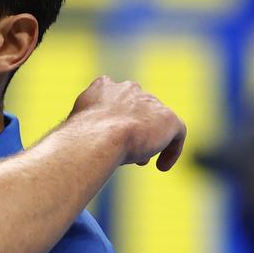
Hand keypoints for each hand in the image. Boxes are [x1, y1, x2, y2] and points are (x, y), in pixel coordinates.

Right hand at [69, 75, 186, 170]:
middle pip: (136, 109)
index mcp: (103, 86)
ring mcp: (150, 102)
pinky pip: (176, 134)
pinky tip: (162, 166)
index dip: (113, 118)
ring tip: (140, 160)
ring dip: (148, 139)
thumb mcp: (77, 127)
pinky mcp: (169, 119)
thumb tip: (80, 142)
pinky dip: (170, 150)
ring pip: (154, 121)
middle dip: (132, 128)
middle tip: (126, 149)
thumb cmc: (81, 137)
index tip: (110, 135)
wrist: (99, 137)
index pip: (113, 98)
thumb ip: (87, 127)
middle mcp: (128, 89)